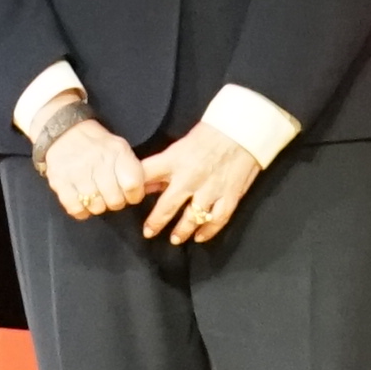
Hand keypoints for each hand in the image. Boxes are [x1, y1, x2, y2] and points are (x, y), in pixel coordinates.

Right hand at [30, 116, 151, 219]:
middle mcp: (98, 162)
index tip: (130, 194)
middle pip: (115, 201)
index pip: (133, 185)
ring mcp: (77, 172)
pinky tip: (82, 202)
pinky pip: (76, 209)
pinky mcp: (60, 182)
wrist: (64, 132)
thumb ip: (133, 169)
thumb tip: (149, 189)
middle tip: (110, 195)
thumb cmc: (98, 146)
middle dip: (115, 202)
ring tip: (95, 196)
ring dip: (98, 206)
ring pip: (96, 207)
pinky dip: (81, 211)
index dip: (134, 195)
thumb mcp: (120, 148)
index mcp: (117, 152)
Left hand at [134, 126, 270, 245]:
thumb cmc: (211, 134)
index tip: (126, 201)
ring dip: (182, 231)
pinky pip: (217, 219)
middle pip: (167, 205)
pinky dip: (208, 231)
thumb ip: (162, 166)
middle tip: (148, 232)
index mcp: (175, 160)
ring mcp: (211, 189)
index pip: (146, 176)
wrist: (244, 130)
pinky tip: (200, 237)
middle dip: (156, 221)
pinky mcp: (229, 196)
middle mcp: (190, 177)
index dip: (133, 190)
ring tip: (175, 239)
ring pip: (192, 217)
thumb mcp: (180, 145)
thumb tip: (143, 184)